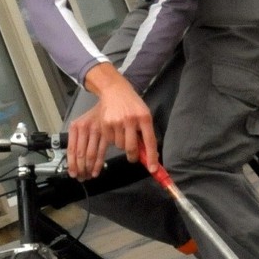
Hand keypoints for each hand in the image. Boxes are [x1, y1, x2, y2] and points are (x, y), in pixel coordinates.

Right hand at [67, 64, 157, 178]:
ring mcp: (117, 121)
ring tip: (123, 133)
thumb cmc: (133, 105)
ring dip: (122, 144)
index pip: (150, 141)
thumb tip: (149, 156)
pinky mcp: (105, 123)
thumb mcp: (144, 115)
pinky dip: (113, 139)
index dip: (151, 157)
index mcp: (144, 117)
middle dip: (133, 156)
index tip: (153, 169)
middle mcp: (131, 119)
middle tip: (133, 157)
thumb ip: (146, 133)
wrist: (115, 90)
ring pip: (120, 146)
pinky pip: (110, 141)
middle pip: (132, 148)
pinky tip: (115, 129)